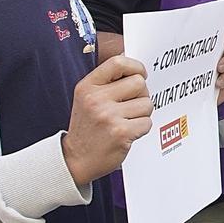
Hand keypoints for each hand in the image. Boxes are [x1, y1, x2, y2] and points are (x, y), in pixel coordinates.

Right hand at [62, 54, 152, 184]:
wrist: (76, 159)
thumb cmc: (87, 127)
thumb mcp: (87, 98)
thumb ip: (107, 82)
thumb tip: (135, 67)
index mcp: (87, 87)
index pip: (118, 62)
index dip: (136, 67)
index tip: (140, 74)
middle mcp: (96, 99)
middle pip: (139, 83)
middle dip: (141, 94)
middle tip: (129, 106)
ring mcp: (109, 116)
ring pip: (147, 103)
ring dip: (142, 113)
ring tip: (126, 121)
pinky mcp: (121, 132)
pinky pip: (147, 122)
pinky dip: (141, 128)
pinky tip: (127, 133)